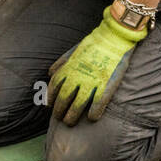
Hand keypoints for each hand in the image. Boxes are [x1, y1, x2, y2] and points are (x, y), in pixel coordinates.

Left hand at [47, 7, 148, 124]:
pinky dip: (94, 112)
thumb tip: (50, 74)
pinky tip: (92, 119)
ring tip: (70, 123)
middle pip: (63, 99)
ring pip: (77, 105)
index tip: (48, 106)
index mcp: (67, 69)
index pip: (53, 88)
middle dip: (59, 111)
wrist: (112, 38)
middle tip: (59, 118)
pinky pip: (98, 103)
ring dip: (72, 116)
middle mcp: (75, 78)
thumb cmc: (92, 44)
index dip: (50, 98)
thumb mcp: (71, 52)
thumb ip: (59, 64)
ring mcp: (90, 82)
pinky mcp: (106, 85)